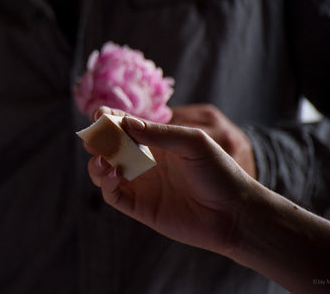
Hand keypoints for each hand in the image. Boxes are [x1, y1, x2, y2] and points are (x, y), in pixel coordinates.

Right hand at [85, 110, 254, 256]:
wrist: (236, 214)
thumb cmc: (221, 172)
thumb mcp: (193, 143)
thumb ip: (159, 133)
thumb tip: (124, 122)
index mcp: (156, 142)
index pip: (124, 126)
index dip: (108, 119)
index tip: (98, 115)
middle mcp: (144, 161)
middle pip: (108, 147)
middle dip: (97, 141)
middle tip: (93, 139)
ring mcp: (140, 184)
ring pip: (104, 171)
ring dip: (97, 164)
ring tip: (104, 161)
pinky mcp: (139, 207)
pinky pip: (113, 195)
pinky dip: (106, 185)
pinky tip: (114, 176)